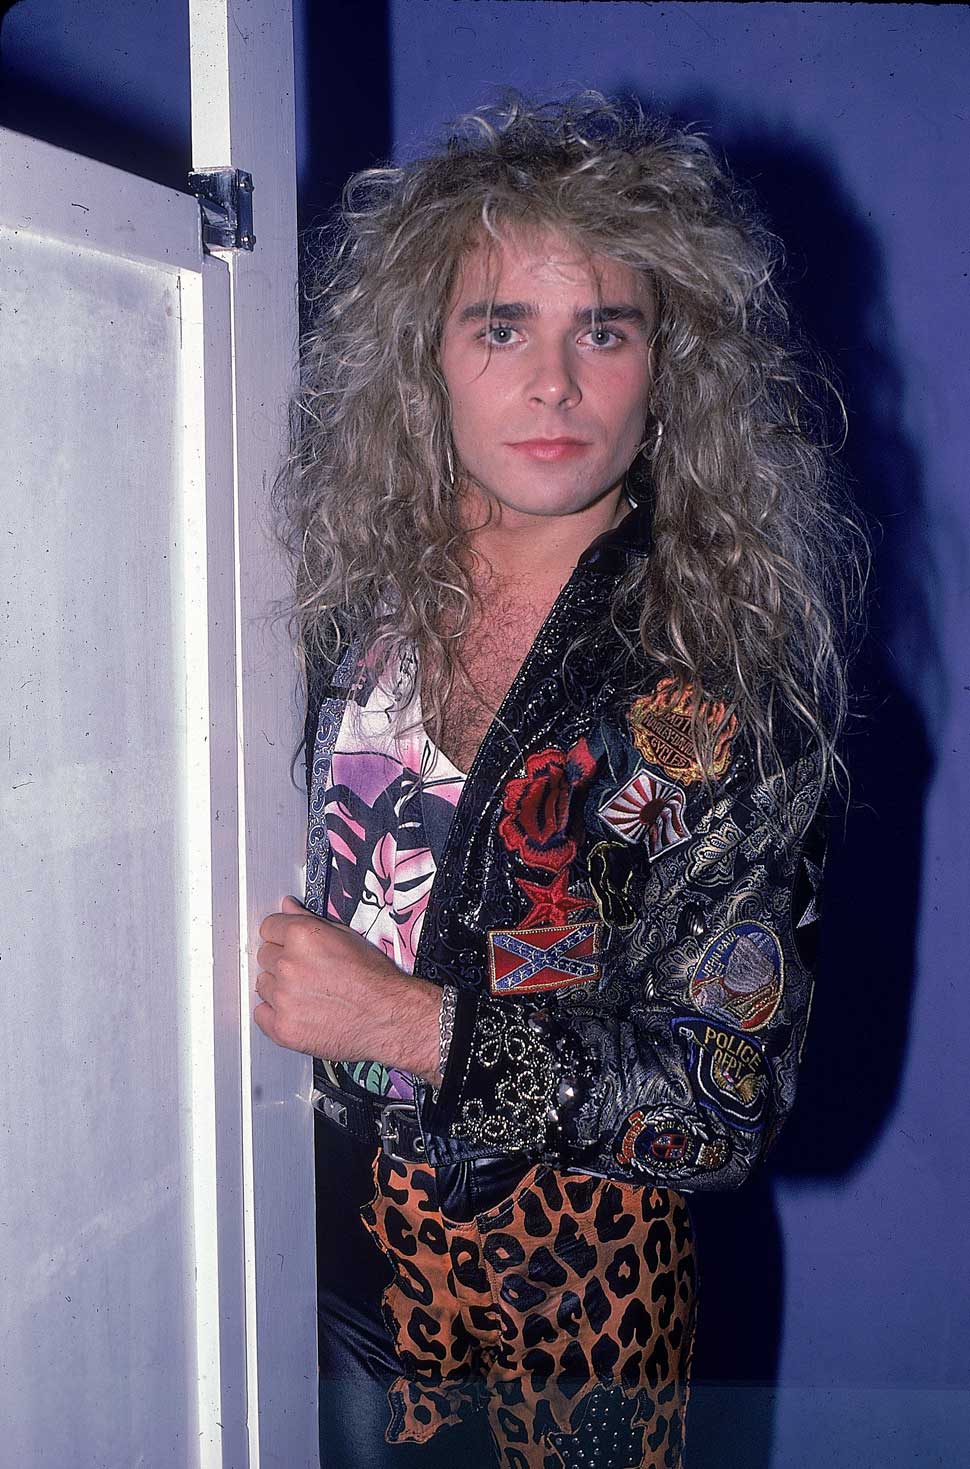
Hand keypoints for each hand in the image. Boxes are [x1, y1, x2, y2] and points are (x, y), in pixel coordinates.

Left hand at [254, 897, 442, 1083]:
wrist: (388, 1016)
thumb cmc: (374, 979)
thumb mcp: (346, 936)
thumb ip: (310, 920)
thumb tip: (289, 907)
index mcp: (301, 936)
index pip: (268, 927)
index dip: (282, 935)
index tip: (290, 943)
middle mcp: (288, 964)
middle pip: (264, 955)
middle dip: (282, 960)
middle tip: (307, 971)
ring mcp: (283, 998)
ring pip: (263, 985)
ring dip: (279, 987)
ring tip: (308, 992)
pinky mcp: (282, 1027)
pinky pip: (261, 1014)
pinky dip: (275, 1014)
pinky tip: (299, 1010)